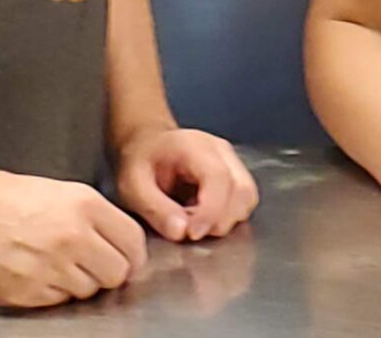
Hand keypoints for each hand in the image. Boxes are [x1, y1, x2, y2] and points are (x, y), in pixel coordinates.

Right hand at [0, 166, 147, 308]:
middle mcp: (74, 237)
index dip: (131, 253)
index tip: (125, 256)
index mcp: (85, 205)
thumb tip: (114, 240)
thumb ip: (91, 216)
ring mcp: (52, 268)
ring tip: (57, 266)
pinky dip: (54, 294)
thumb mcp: (57, 191)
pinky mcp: (29, 293)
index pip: (134, 241)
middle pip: (118, 272)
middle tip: (92, 265)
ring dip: (80, 284)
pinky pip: (59, 302)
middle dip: (109, 272)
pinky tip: (38, 274)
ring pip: (90, 291)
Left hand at [114, 125, 259, 241]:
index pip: (218, 178)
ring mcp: (232, 162)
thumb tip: (181, 232)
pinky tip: (202, 218)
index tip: (191, 234)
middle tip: (188, 231)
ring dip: (225, 220)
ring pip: (247, 197)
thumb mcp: (133, 186)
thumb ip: (156, 209)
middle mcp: (221, 151)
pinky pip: (244, 201)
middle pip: (241, 190)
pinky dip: (227, 217)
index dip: (210, 211)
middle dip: (218, 220)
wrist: (148, 146)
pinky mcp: (235, 175)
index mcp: (195, 146)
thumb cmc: (140, 162)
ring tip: (194, 224)